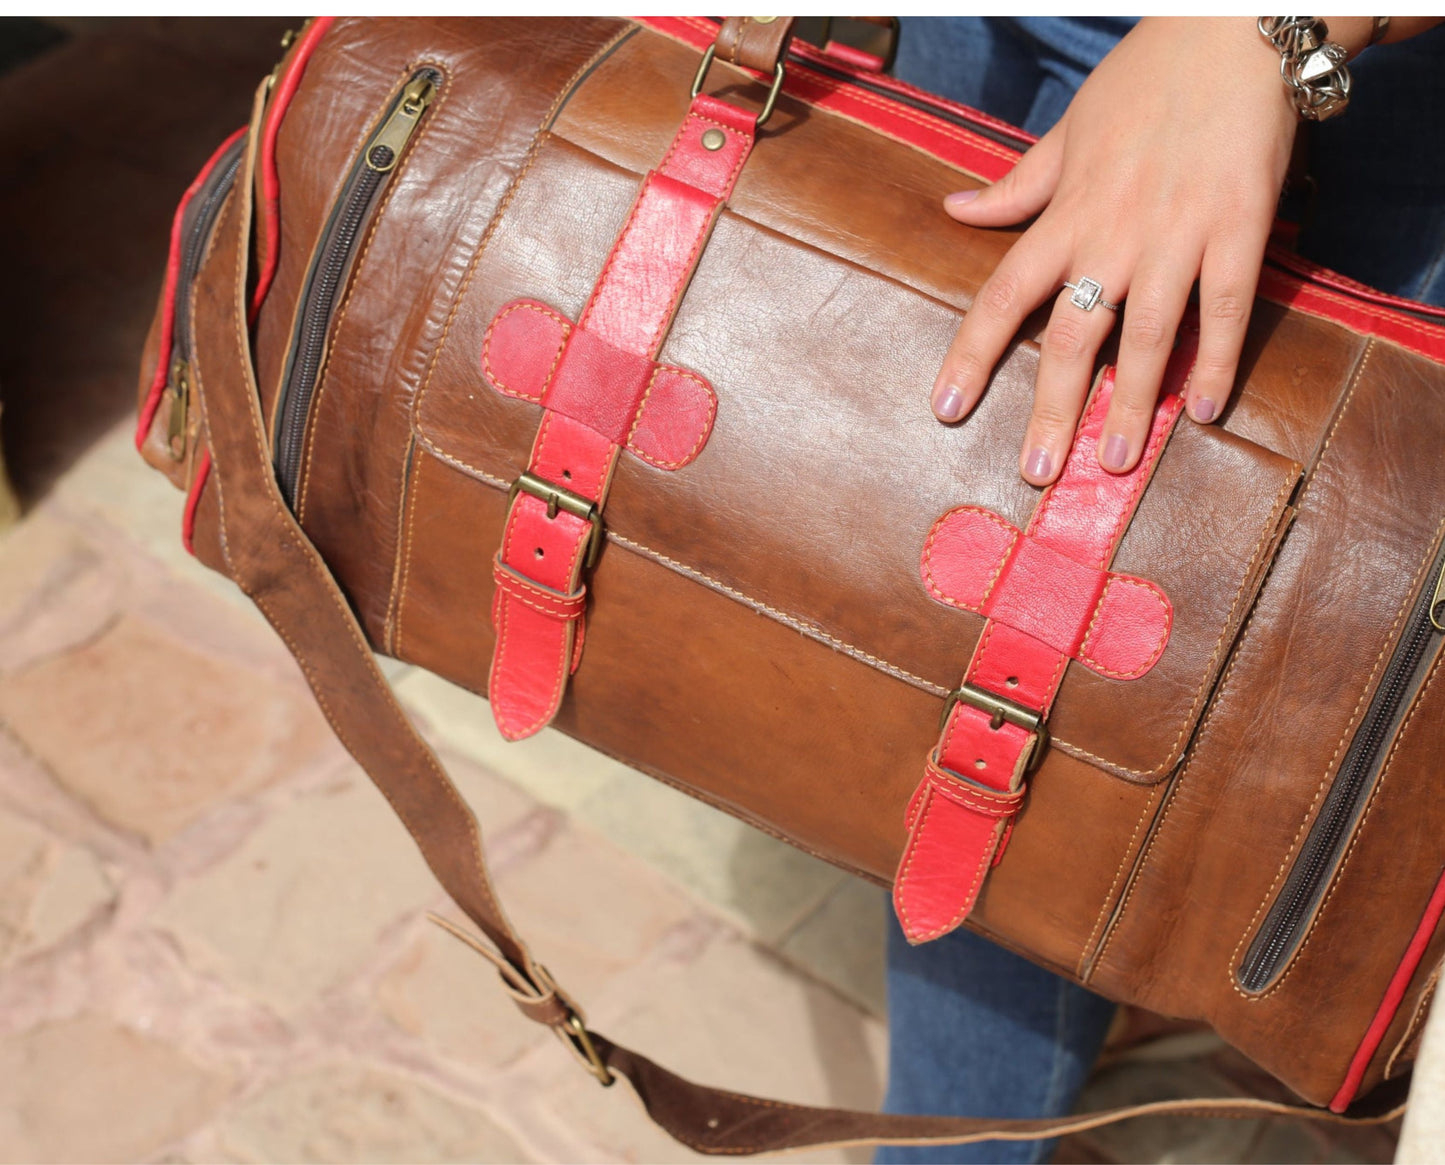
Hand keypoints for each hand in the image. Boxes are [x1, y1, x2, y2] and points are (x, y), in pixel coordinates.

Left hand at [930, 18, 1299, 483]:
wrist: (1234, 26)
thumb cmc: (1146, 78)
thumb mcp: (1068, 130)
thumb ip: (1016, 185)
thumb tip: (955, 210)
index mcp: (1066, 213)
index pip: (1003, 296)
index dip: (972, 356)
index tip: (945, 408)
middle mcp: (1113, 231)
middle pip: (1072, 335)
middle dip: (1052, 408)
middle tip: (1038, 472)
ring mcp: (1178, 233)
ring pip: (1148, 334)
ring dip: (1131, 403)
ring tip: (1114, 461)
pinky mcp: (1240, 227)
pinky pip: (1226, 308)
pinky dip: (1217, 360)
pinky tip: (1203, 410)